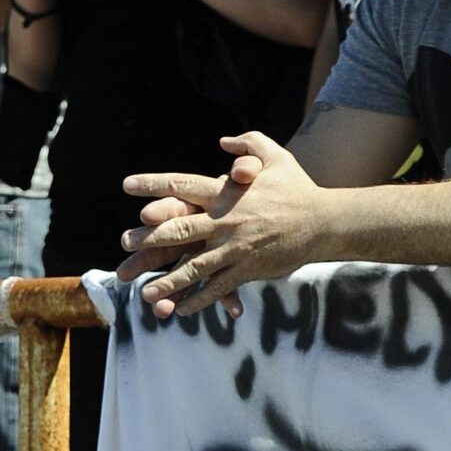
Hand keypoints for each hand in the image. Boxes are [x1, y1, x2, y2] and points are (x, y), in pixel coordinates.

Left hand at [118, 132, 327, 317]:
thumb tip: (224, 142)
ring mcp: (235, 249)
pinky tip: (181, 309)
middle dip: (148, 240)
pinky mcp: (247, 270)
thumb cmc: (298, 188)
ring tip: (146, 293)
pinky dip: (198, 299)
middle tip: (125, 246)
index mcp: (225, 194)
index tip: (128, 185)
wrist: (325, 222)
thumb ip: (249, 144)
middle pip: (178, 230)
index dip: (153, 185)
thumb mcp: (276, 156)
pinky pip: (217, 288)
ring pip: (193, 268)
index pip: (181, 186)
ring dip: (168, 282)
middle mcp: (224, 222)